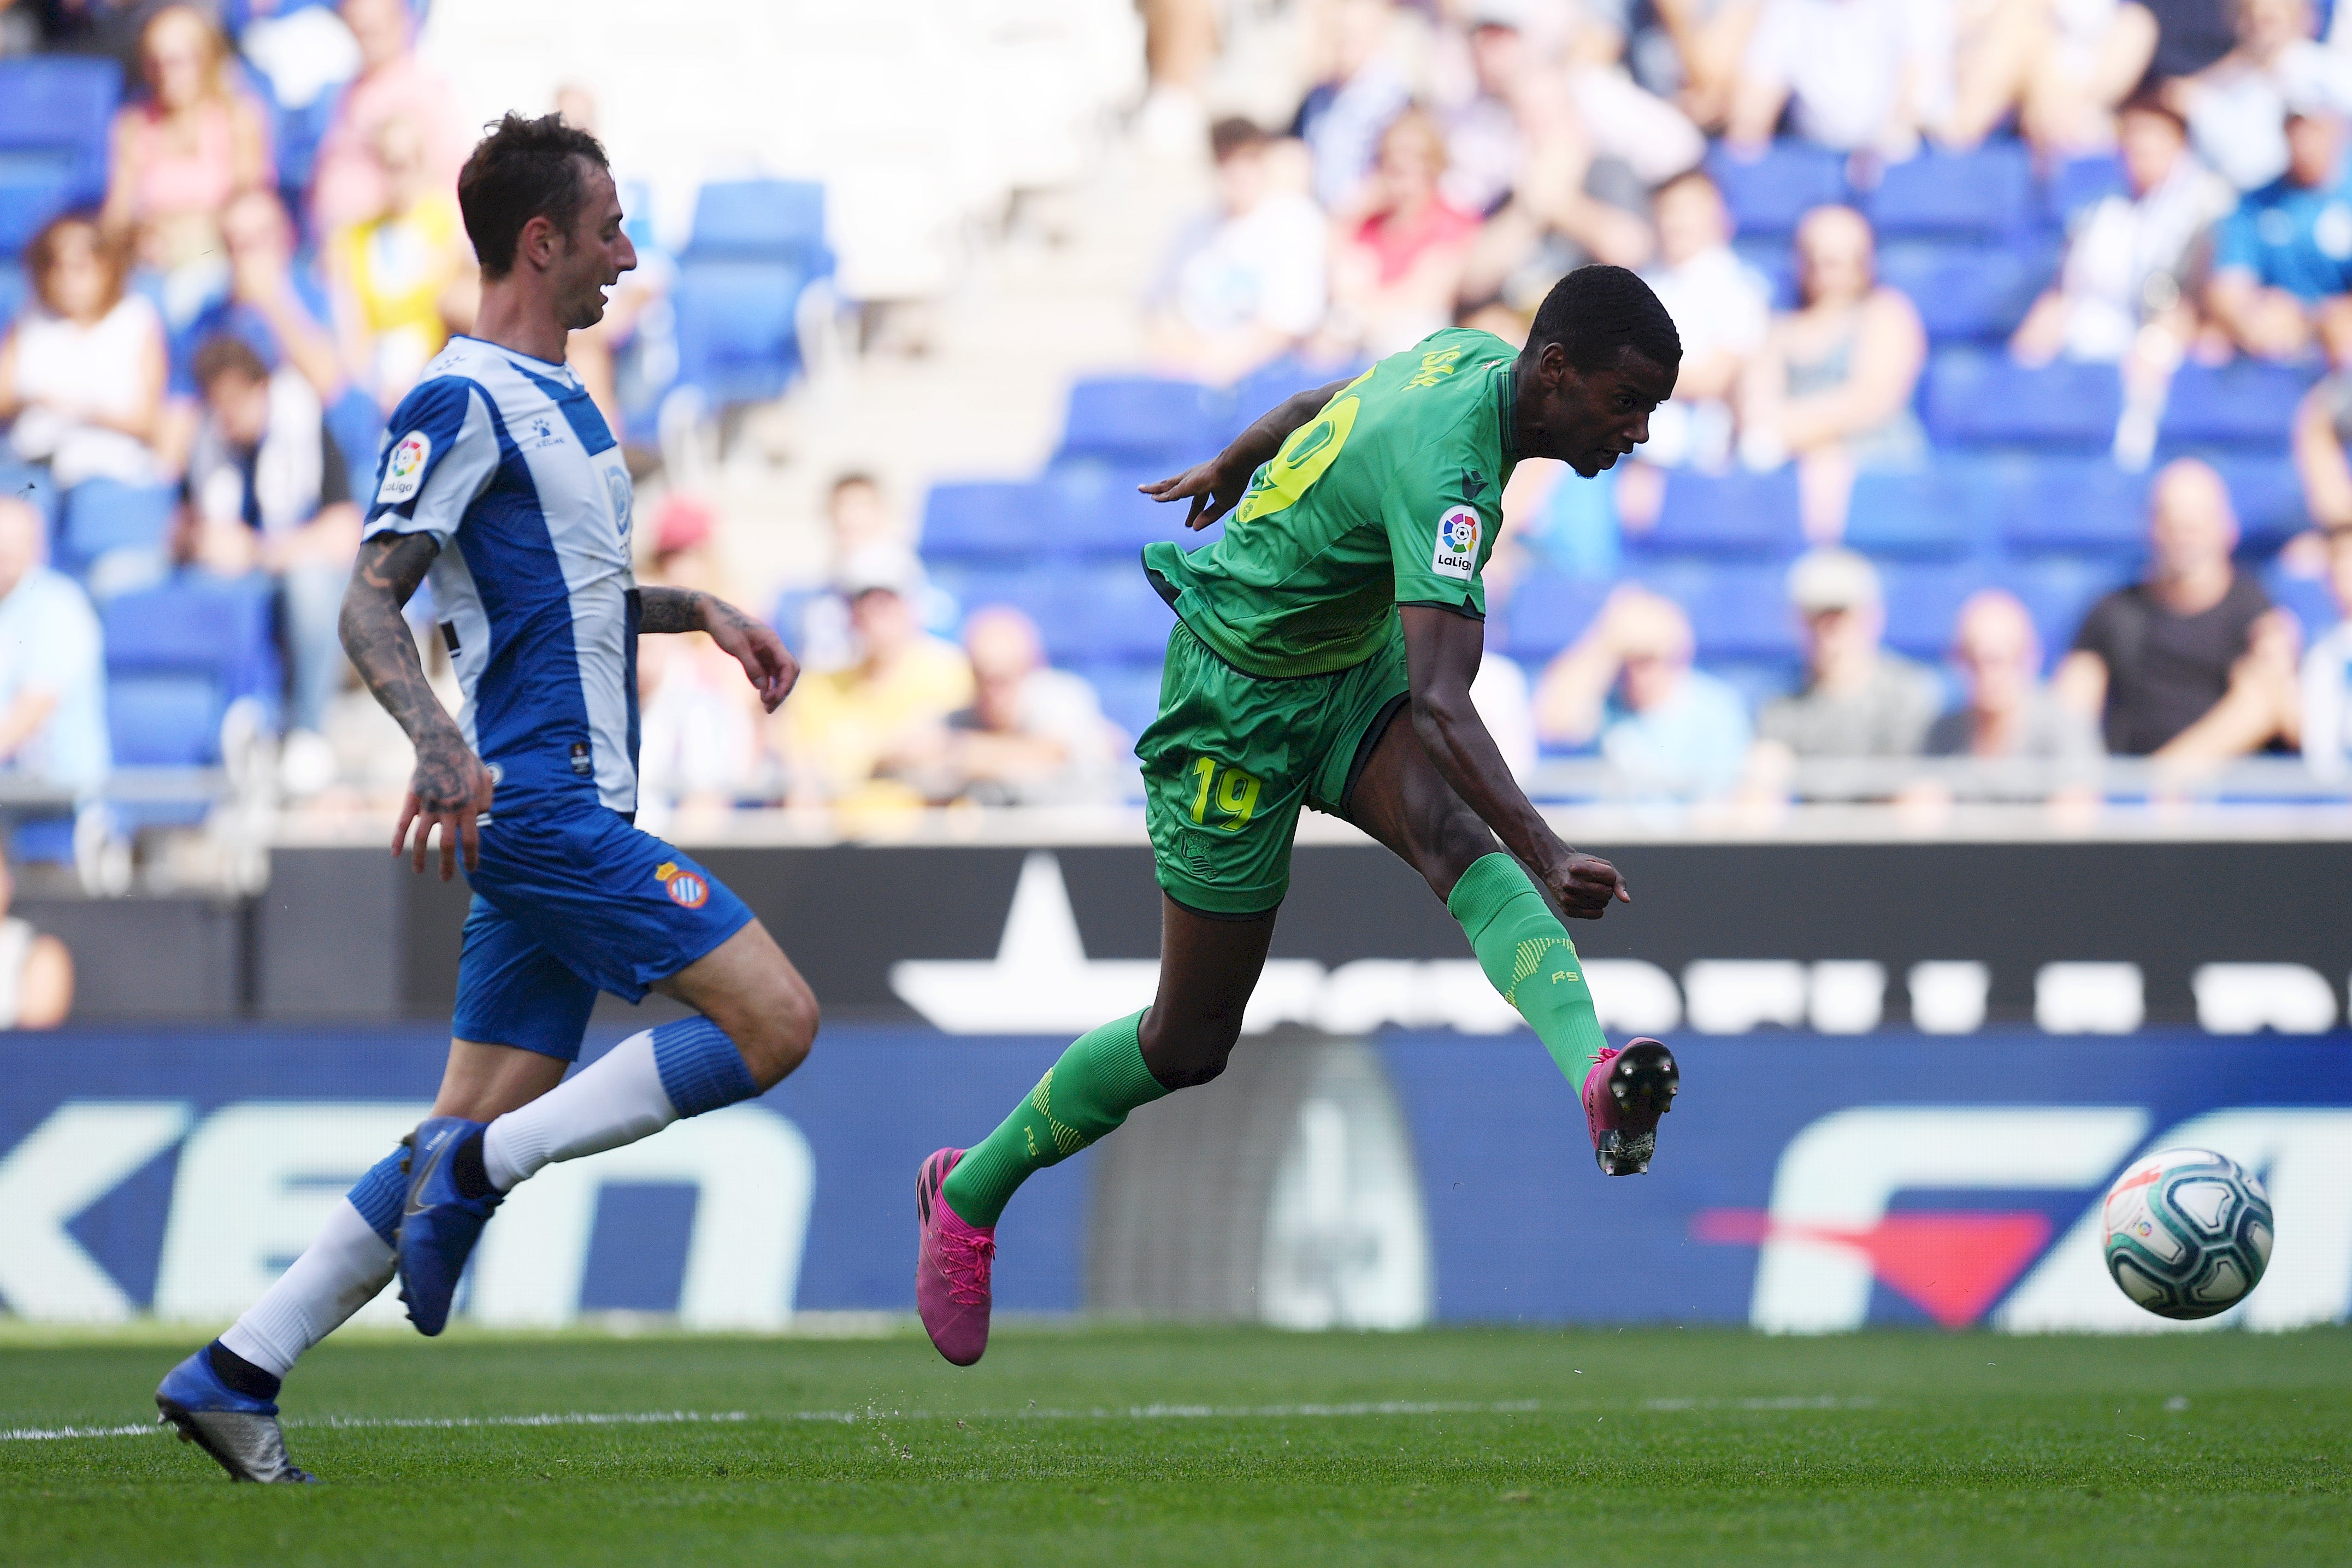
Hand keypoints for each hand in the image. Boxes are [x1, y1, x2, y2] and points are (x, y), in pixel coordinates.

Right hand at [394, 734, 494, 880]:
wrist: (440, 744)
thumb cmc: (467, 762)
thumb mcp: (486, 779)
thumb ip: (488, 800)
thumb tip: (482, 818)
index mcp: (469, 807)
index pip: (471, 840)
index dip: (471, 858)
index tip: (472, 869)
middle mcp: (448, 809)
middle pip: (447, 845)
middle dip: (447, 865)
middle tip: (446, 879)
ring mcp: (428, 804)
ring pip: (422, 838)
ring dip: (419, 858)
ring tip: (419, 872)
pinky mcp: (412, 798)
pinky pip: (402, 823)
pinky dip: (397, 839)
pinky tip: (395, 853)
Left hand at [700, 595, 798, 711]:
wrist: (714, 614)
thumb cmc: (724, 626)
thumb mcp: (736, 647)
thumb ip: (750, 666)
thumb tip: (762, 688)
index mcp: (772, 641)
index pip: (789, 665)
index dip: (785, 684)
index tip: (774, 699)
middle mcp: (773, 647)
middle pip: (788, 672)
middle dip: (783, 691)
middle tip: (769, 708)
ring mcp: (767, 652)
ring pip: (780, 675)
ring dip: (776, 691)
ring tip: (767, 708)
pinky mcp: (759, 656)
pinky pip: (769, 674)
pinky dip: (768, 686)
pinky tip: (762, 697)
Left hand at [1140, 456, 1252, 530]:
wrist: (1234, 467)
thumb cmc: (1233, 483)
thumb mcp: (1222, 504)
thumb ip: (1209, 516)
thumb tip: (1193, 528)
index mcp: (1204, 484)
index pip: (1197, 501)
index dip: (1194, 512)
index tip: (1188, 524)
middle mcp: (1193, 479)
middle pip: (1175, 487)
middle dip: (1165, 493)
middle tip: (1153, 497)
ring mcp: (1188, 480)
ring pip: (1167, 485)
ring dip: (1155, 488)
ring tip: (1142, 489)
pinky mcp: (1185, 484)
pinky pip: (1170, 493)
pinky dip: (1162, 496)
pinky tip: (1153, 497)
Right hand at [1539, 849, 1630, 919]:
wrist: (1554, 869)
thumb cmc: (1582, 865)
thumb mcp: (1600, 864)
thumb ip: (1617, 880)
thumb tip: (1626, 900)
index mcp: (1577, 868)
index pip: (1610, 876)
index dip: (1608, 874)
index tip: (1598, 870)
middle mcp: (1570, 883)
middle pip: (1606, 892)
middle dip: (1606, 887)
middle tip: (1594, 882)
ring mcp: (1567, 898)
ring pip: (1603, 904)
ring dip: (1601, 898)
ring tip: (1588, 889)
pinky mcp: (1568, 911)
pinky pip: (1596, 914)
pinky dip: (1597, 908)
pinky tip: (1587, 899)